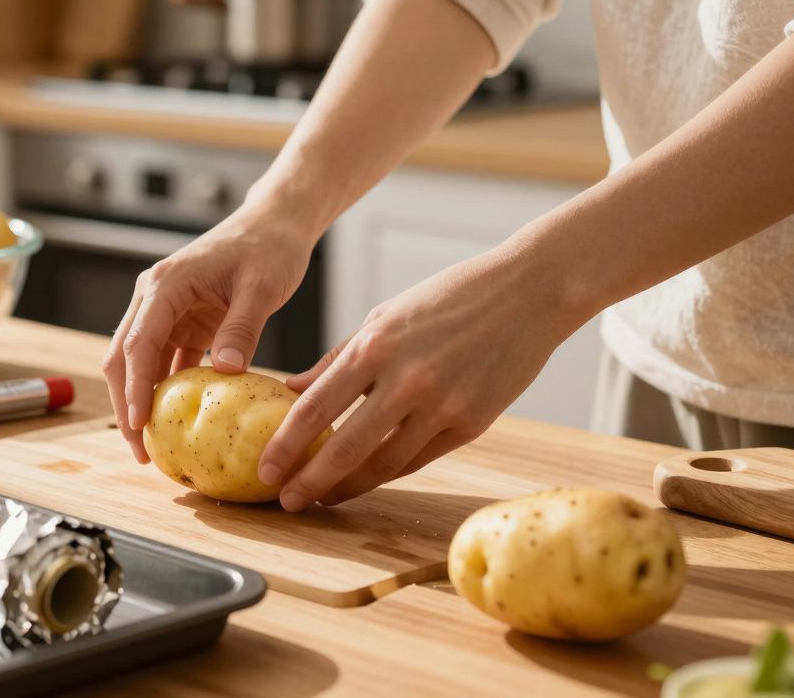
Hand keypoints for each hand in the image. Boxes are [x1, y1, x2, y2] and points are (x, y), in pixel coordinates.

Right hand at [102, 206, 318, 462]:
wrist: (275, 225)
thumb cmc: (268, 248)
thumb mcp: (261, 288)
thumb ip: (241, 329)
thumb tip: (223, 372)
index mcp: (165, 284)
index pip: (139, 342)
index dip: (136, 387)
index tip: (138, 424)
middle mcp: (154, 298)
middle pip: (125, 357)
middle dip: (126, 405)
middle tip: (140, 449)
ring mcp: (165, 312)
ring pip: (140, 364)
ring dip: (143, 402)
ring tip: (153, 447)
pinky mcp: (182, 324)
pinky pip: (166, 363)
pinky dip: (166, 391)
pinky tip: (176, 423)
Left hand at [258, 247, 585, 511]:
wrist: (527, 293)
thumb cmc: (447, 299)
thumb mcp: (383, 316)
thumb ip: (337, 358)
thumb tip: (291, 389)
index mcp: (376, 346)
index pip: (316, 408)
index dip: (286, 446)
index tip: (266, 470)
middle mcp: (407, 380)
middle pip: (345, 447)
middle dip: (310, 481)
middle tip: (285, 500)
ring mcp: (443, 406)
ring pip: (384, 464)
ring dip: (348, 487)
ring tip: (322, 497)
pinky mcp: (472, 424)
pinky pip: (419, 459)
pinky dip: (387, 473)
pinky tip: (366, 480)